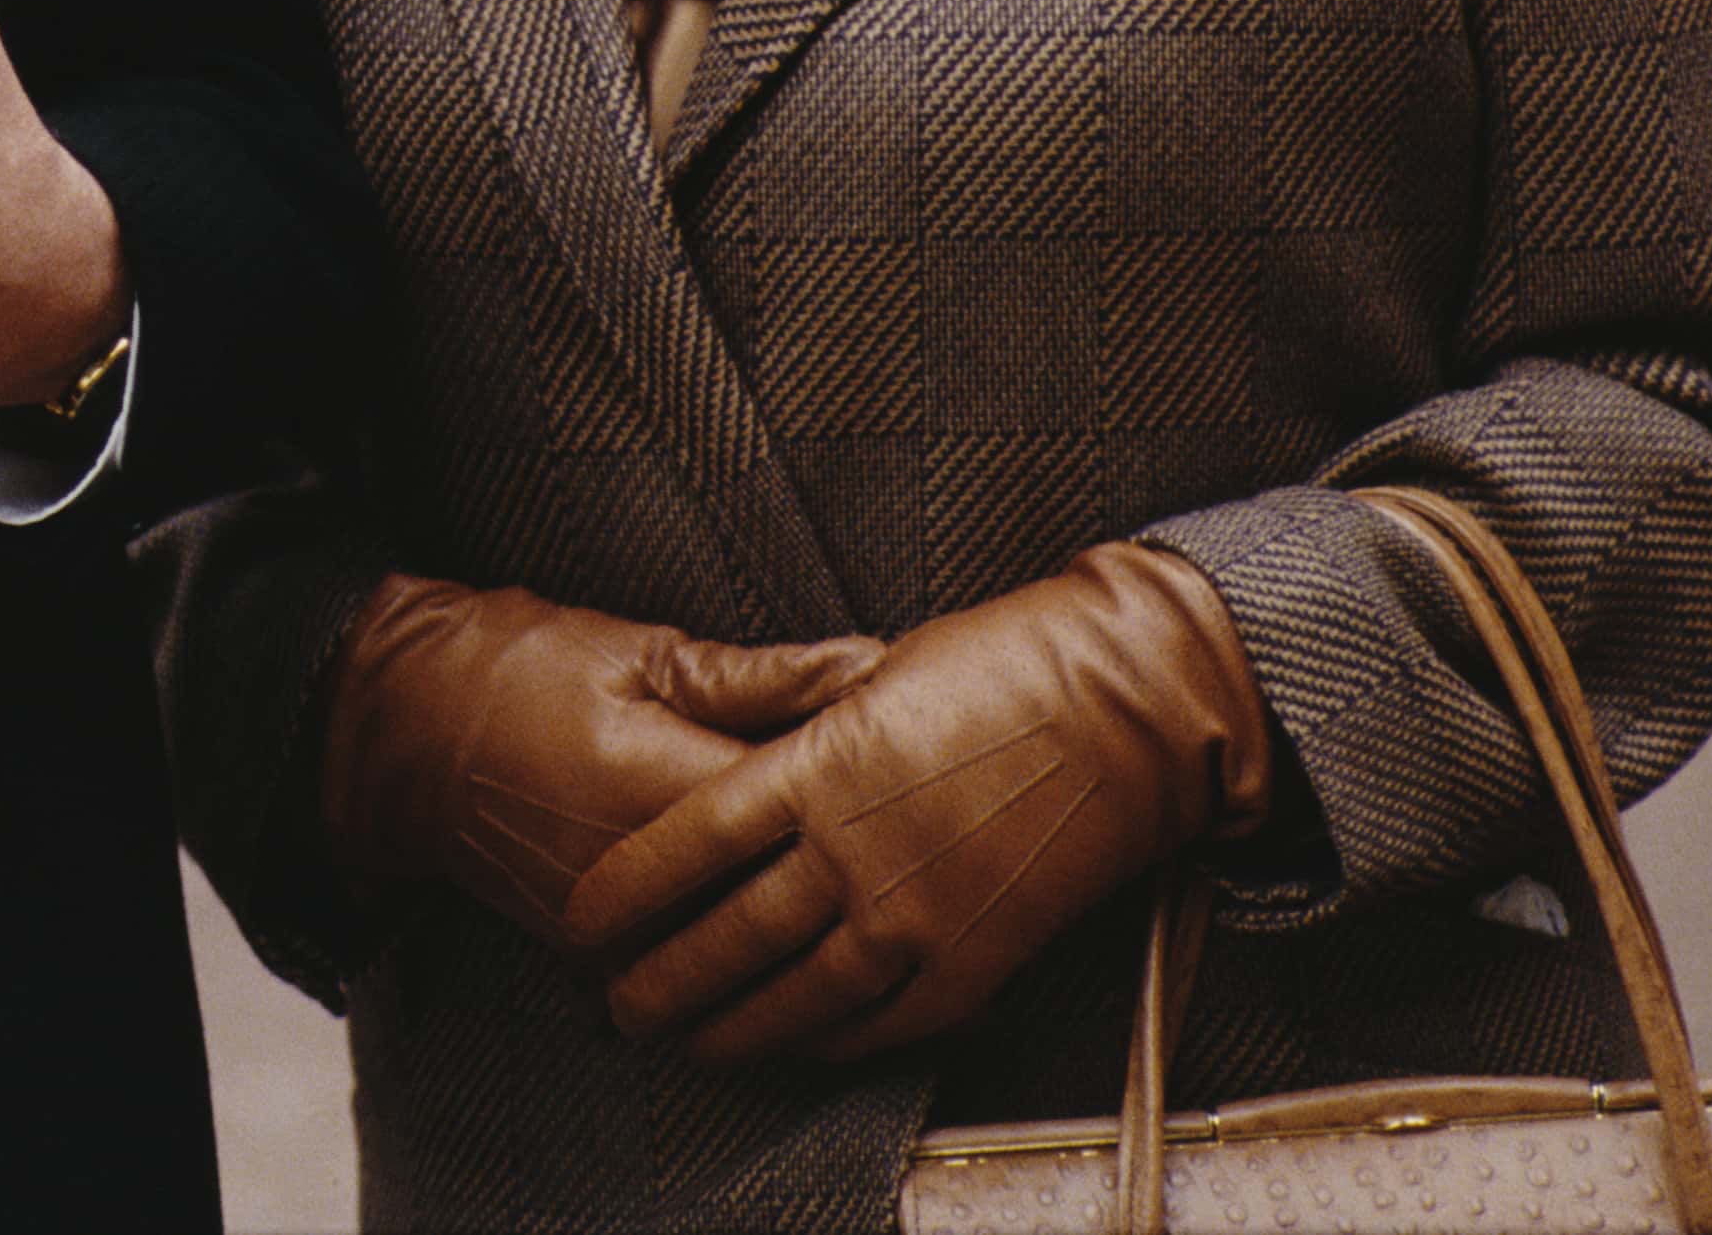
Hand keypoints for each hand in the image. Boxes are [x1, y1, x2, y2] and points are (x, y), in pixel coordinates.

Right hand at [322, 576, 886, 938]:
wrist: (401, 734)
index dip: (880, 783)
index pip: (813, 807)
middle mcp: (653, 879)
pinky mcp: (601, 952)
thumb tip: (873, 666)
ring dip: (815, 909)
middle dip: (866, 857)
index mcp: (669, 790)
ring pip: (755, 942)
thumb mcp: (643, 653)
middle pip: (796, 891)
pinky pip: (705, 959)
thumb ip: (763, 677)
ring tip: (878, 871)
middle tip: (926, 817)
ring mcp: (625, 927)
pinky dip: (755, 939)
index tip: (931, 757)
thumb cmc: (518, 670)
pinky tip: (802, 914)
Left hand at [559, 543, 1273, 1061]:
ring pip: (795, 998)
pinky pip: (882, 1023)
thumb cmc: (999, 665)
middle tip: (614, 1007)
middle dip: (658, 983)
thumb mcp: (870, 675)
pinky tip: (793, 1047)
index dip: (627, 894)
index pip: (687, 847)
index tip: (583, 923)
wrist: (1128, 706)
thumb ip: (799, 727)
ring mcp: (916, 916)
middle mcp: (854, 853)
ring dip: (728, 1030)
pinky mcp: (976, 960)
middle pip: (726, 939)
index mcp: (816, 769)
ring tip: (682, 1046)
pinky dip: (827, 1042)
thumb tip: (739, 758)